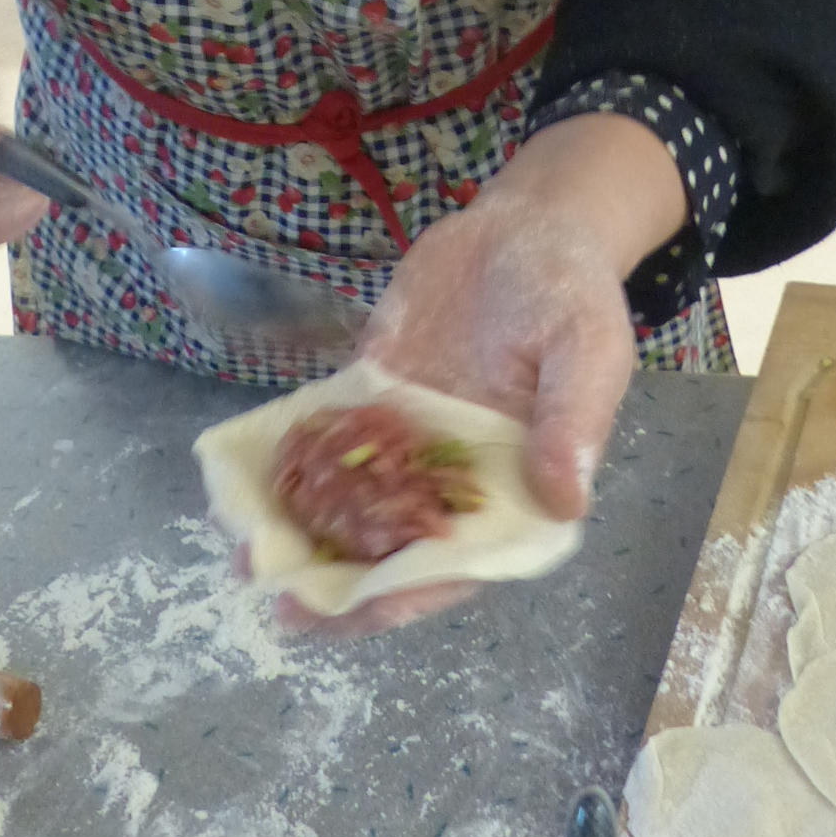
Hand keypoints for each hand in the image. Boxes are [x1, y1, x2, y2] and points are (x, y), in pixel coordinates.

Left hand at [275, 113, 680, 636]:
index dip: (411, 590)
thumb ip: (573, 422)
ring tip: (246, 555)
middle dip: (341, 582)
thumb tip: (563, 499)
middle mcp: (457, 478)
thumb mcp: (589, 350)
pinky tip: (251, 484)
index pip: (461, 560)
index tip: (359, 608)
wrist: (528, 227)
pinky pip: (331, 436)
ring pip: (354, 503)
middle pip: (396, 548)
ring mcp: (411, 438)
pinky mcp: (377, 394)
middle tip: (282, 604)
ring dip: (305, 533)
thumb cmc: (573, 294)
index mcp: (518, 489)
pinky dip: (293, 462)